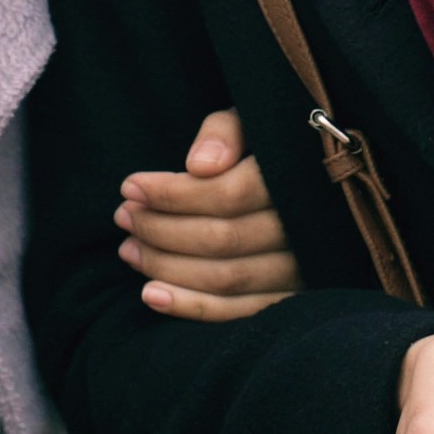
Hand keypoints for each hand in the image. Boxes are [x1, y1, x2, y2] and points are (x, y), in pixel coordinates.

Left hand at [119, 109, 303, 320]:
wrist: (310, 187)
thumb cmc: (269, 148)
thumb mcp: (252, 121)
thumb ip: (226, 132)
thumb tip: (197, 167)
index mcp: (296, 178)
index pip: (228, 194)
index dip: (173, 194)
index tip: (130, 187)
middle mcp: (304, 229)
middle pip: (221, 239)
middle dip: (161, 229)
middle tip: (124, 216)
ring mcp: (302, 269)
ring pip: (225, 278)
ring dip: (166, 267)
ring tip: (129, 249)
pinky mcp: (292, 299)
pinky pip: (239, 312)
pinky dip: (192, 308)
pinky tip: (150, 294)